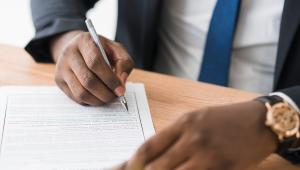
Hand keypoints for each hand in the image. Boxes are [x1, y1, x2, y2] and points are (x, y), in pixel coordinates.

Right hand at [50, 30, 133, 104]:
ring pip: (80, 92)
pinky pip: (75, 97)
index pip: (95, 62)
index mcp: (84, 41)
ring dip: (98, 100)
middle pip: (88, 80)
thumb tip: (121, 82)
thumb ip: (124, 63)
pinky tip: (98, 97)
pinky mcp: (59, 80)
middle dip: (105, 93)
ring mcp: (61, 67)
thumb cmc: (102, 50)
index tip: (120, 89)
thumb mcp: (117, 50)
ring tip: (108, 97)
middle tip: (116, 96)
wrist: (80, 48)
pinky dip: (90, 101)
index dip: (109, 79)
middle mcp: (69, 53)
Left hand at [118, 101, 278, 169]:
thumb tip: (153, 154)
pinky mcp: (223, 169)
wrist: (260, 122)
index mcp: (185, 123)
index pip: (150, 145)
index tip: (128, 167)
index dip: (134, 160)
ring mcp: (209, 156)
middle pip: (158, 166)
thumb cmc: (226, 118)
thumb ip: (175, 135)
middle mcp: (193, 139)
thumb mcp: (197, 118)